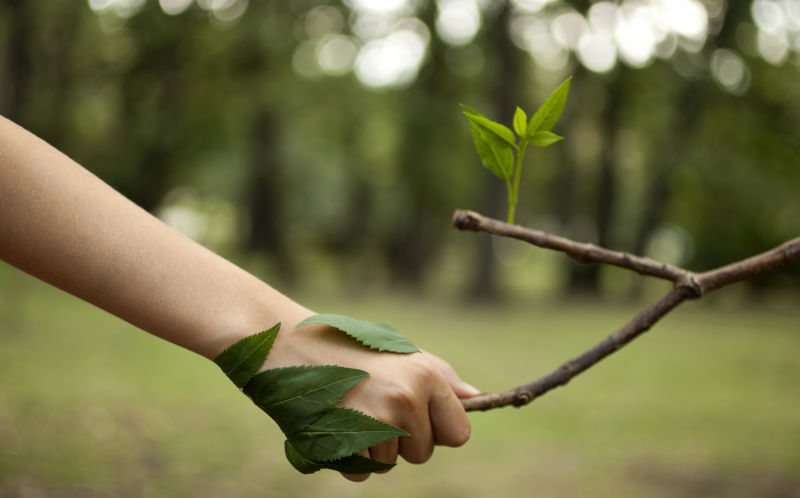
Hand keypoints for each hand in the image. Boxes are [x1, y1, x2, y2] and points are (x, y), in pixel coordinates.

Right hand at [263, 316, 479, 480]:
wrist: (287, 344)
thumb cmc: (347, 345)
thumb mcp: (398, 351)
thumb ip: (439, 377)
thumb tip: (476, 398)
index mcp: (425, 376)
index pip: (459, 433)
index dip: (438, 430)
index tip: (418, 417)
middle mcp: (405, 400)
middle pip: (423, 454)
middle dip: (402, 440)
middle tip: (373, 405)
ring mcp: (375, 424)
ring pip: (391, 464)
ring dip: (373, 447)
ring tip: (351, 409)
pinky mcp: (345, 443)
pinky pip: (362, 473)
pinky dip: (349, 458)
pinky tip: (336, 424)